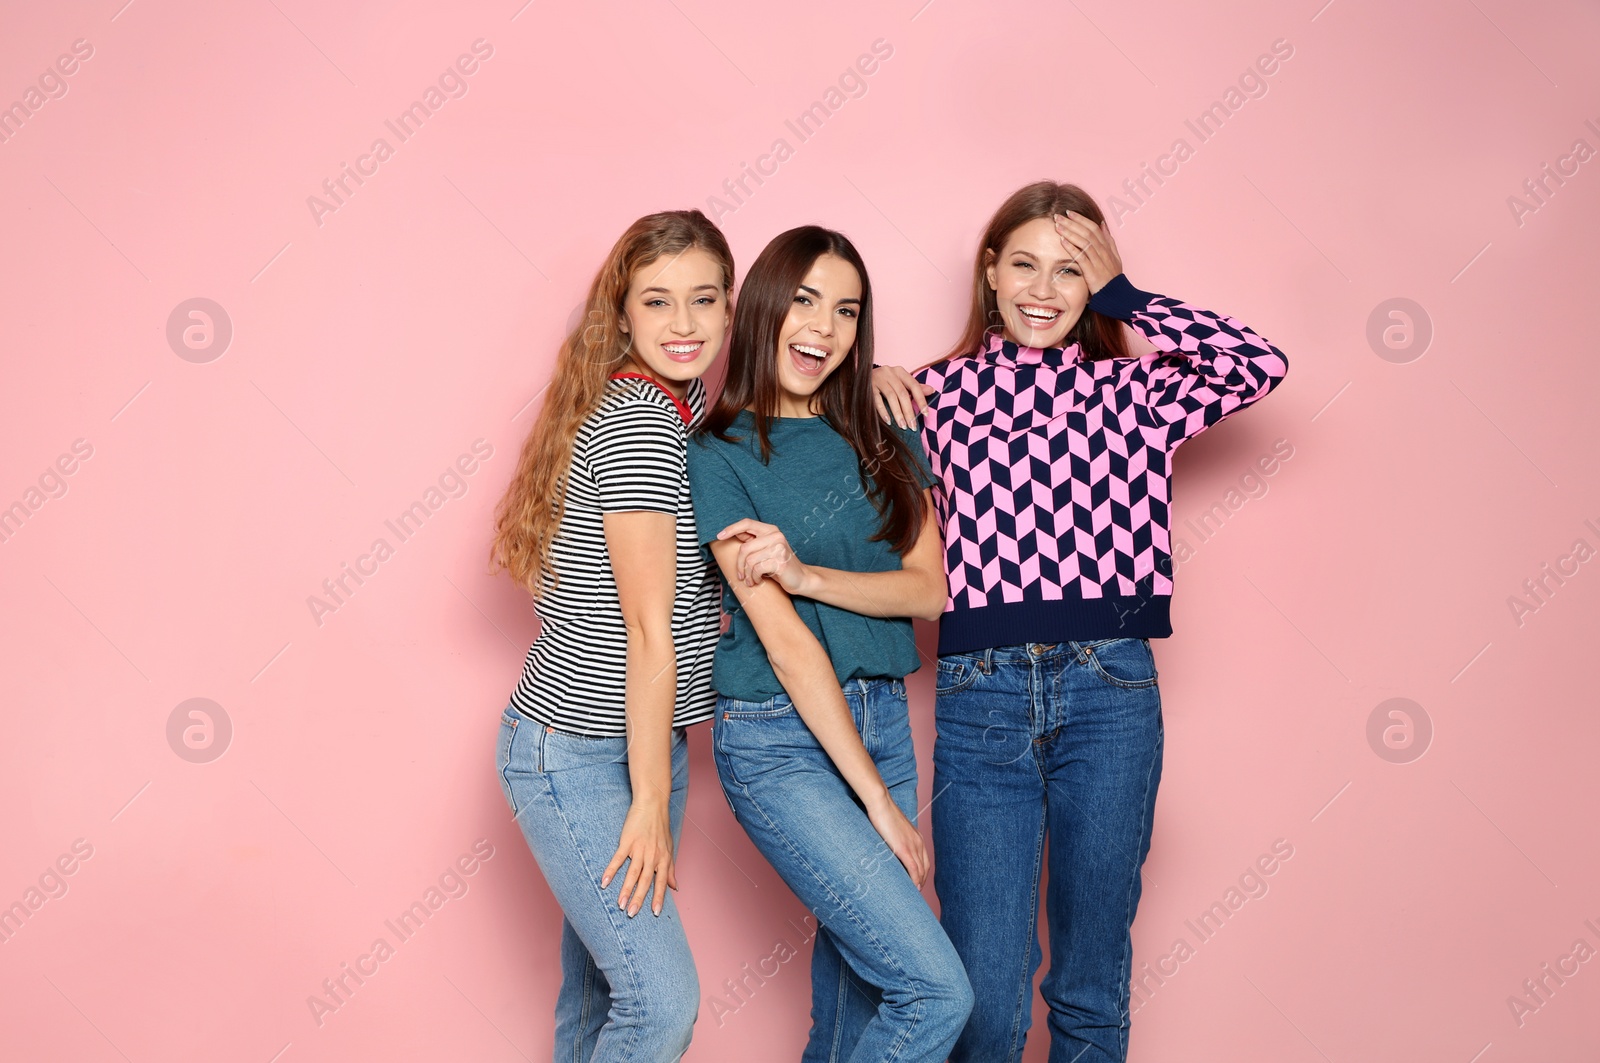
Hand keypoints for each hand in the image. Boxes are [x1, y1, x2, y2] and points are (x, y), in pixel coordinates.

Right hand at [601, 799, 676, 916]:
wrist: (652, 805)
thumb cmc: (661, 827)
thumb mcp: (669, 849)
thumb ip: (671, 869)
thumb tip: (675, 887)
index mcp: (663, 859)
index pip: (661, 882)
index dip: (658, 898)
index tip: (654, 913)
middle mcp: (653, 856)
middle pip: (645, 881)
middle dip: (639, 899)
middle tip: (632, 914)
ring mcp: (640, 848)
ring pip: (632, 873)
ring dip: (626, 890)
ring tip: (620, 905)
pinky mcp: (627, 841)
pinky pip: (618, 859)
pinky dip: (611, 871)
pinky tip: (604, 882)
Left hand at [717, 518, 807, 592]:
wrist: (800, 578)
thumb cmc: (779, 565)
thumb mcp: (765, 550)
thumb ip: (752, 541)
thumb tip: (732, 533)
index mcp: (770, 530)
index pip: (747, 523)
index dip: (731, 528)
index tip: (719, 536)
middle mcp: (776, 536)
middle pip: (744, 548)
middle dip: (739, 565)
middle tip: (741, 576)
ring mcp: (779, 547)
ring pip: (749, 561)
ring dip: (748, 574)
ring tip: (751, 580)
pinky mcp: (780, 561)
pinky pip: (757, 569)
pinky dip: (754, 578)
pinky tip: (758, 581)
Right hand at [865, 791, 929, 887]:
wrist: (881, 803)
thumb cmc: (883, 813)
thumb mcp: (893, 828)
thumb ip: (895, 838)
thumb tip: (889, 845)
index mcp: (916, 837)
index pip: (924, 860)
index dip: (922, 873)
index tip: (917, 882)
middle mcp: (918, 842)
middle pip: (925, 867)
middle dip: (922, 880)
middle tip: (916, 892)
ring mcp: (912, 845)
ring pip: (921, 870)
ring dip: (919, 883)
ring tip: (914, 893)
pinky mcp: (904, 849)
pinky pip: (913, 869)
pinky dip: (915, 879)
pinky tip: (913, 887)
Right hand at [870, 364, 935, 428]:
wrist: (863, 376)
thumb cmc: (886, 382)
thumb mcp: (901, 382)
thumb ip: (915, 388)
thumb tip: (932, 390)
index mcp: (900, 371)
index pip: (914, 386)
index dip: (921, 400)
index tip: (926, 414)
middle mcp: (890, 372)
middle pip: (902, 394)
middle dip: (909, 411)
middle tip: (912, 426)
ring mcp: (878, 378)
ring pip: (891, 397)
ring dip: (898, 413)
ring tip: (902, 426)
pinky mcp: (868, 386)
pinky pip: (877, 400)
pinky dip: (883, 411)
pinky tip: (888, 421)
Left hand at [1052, 211, 1123, 293]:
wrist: (1117, 296)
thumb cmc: (1112, 278)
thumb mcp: (1114, 257)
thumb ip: (1108, 241)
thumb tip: (1102, 224)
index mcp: (1107, 247)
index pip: (1094, 228)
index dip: (1081, 219)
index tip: (1069, 212)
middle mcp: (1103, 252)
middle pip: (1087, 232)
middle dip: (1072, 222)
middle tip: (1058, 216)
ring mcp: (1099, 262)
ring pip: (1084, 242)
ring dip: (1070, 232)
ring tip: (1057, 225)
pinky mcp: (1093, 272)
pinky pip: (1082, 257)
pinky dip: (1072, 248)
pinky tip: (1062, 241)